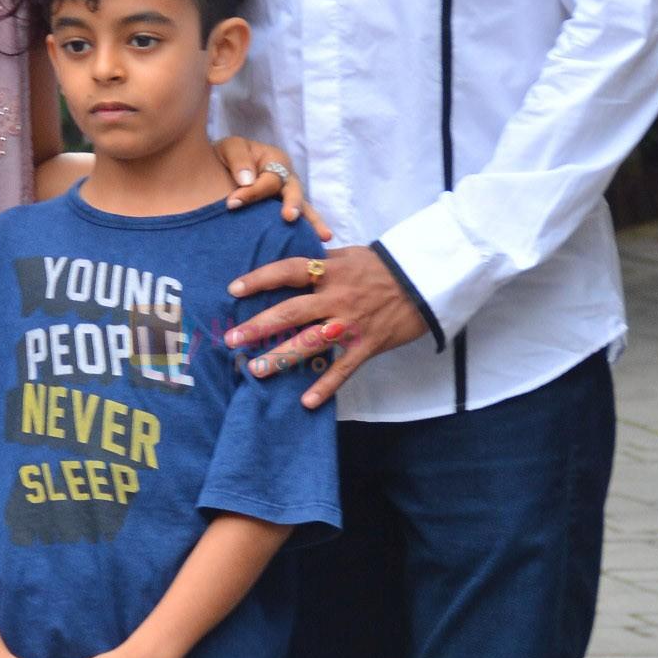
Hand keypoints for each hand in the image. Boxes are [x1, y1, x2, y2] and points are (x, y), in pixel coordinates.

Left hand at [213, 136, 331, 241]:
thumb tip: (246, 180)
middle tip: (289, 217)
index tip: (231, 204)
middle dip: (293, 205)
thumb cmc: (229, 156)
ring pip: (304, 210)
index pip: (269, 180)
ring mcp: (289, 197)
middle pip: (294, 192)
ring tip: (324, 236)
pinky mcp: (286, 214)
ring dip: (312, 223)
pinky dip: (307, 234)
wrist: (222, 167)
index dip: (252, 193)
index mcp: (276, 160)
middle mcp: (287, 179)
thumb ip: (238, 159)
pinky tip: (318, 245)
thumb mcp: (230, 148)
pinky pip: (299, 224)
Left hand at [224, 243, 426, 408]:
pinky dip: (326, 387)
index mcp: (331, 271)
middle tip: (231, 339)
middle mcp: (336, 298)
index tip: (233, 289)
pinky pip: (343, 369)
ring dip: (281, 357)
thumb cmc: (385, 265)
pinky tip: (307, 402)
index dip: (260, 279)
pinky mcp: (367, 345)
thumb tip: (292, 268)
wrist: (426, 279)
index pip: (289, 272)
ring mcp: (350, 324)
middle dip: (259, 326)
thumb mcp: (350, 255)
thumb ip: (321, 263)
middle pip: (291, 312)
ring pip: (310, 342)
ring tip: (256, 369)